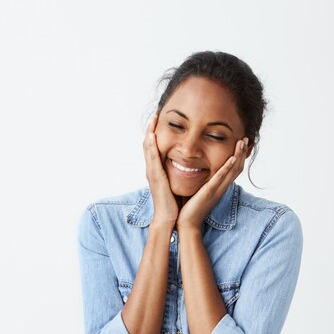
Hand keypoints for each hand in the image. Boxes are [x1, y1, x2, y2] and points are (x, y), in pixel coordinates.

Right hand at [143, 113, 177, 228]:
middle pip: (148, 144)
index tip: (159, 122)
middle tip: (154, 114)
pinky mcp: (155, 176)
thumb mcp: (175, 185)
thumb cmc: (174, 204)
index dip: (155, 135)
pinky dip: (151, 145)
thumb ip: (178, 176)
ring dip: (149, 132)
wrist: (168, 219)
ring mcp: (151, 172)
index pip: (154, 149)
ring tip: (153, 118)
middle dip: (150, 129)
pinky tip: (152, 135)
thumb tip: (186, 168)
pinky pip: (152, 157)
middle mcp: (152, 170)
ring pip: (147, 148)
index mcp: (157, 171)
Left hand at [176, 137, 248, 229]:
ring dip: (238, 156)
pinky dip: (227, 168)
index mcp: (218, 187)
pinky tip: (232, 158)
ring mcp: (216, 190)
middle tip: (246, 138)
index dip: (239, 157)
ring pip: (232, 171)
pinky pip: (220, 179)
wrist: (186, 223)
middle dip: (242, 152)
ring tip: (242, 142)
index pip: (232, 170)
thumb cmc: (189, 208)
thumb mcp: (198, 191)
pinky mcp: (209, 193)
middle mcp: (220, 188)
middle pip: (237, 168)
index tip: (241, 144)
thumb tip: (196, 170)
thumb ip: (201, 181)